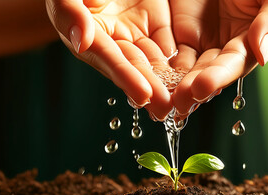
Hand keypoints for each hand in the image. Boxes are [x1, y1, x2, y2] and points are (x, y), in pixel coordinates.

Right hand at [46, 0, 176, 119]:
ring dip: (169, 82)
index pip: (108, 58)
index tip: (143, 95)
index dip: (125, 76)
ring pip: (155, 61)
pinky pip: (171, 45)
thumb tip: (80, 40)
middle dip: (151, 88)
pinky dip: (182, 62)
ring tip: (185, 102)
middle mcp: (113, 42)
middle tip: (168, 110)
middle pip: (134, 66)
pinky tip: (195, 77)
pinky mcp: (155, 24)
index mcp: (89, 36)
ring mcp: (136, 33)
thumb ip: (71, 12)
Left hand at [169, 0, 267, 118]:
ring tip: (161, 99)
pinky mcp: (179, 31)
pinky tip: (149, 77)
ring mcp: (200, 40)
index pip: (233, 63)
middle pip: (206, 72)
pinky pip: (167, 50)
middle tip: (177, 102)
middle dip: (192, 88)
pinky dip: (159, 65)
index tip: (202, 87)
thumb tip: (264, 54)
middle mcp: (222, 47)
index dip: (219, 76)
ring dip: (173, 84)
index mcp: (248, 43)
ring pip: (184, 67)